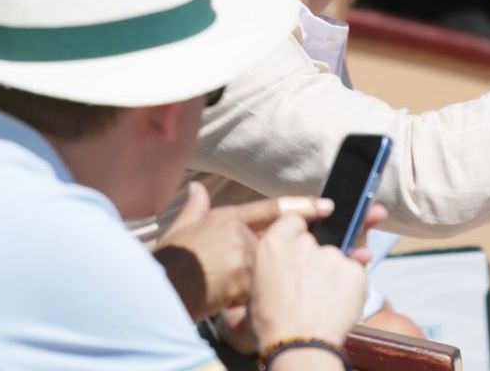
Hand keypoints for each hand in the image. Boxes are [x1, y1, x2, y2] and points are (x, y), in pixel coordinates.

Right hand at [153, 183, 331, 320]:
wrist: (163, 287)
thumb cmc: (170, 261)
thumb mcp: (180, 228)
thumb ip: (194, 208)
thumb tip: (197, 187)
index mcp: (228, 217)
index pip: (272, 209)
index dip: (302, 207)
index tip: (327, 206)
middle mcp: (240, 233)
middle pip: (273, 245)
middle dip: (279, 256)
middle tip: (281, 262)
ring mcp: (243, 257)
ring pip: (267, 270)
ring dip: (263, 280)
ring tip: (240, 288)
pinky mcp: (244, 281)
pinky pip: (261, 290)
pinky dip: (255, 298)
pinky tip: (244, 302)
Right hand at [217, 202, 388, 353]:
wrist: (299, 345)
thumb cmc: (273, 325)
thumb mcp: (257, 289)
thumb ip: (272, 266)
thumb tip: (280, 267)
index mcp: (274, 244)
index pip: (293, 220)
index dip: (300, 232)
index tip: (304, 242)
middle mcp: (304, 243)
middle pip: (318, 240)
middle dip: (318, 257)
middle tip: (313, 284)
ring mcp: (332, 254)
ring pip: (338, 258)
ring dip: (335, 273)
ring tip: (325, 301)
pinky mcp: (354, 269)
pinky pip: (356, 272)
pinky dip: (352, 285)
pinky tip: (340, 304)